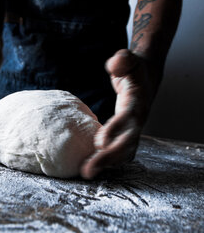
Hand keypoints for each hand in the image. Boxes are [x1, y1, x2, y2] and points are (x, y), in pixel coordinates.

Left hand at [80, 49, 158, 178]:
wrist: (145, 79)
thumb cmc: (133, 69)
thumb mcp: (128, 59)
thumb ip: (122, 60)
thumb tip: (114, 64)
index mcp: (136, 102)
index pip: (128, 117)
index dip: (115, 129)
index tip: (99, 141)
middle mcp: (137, 119)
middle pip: (126, 142)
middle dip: (108, 157)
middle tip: (88, 170)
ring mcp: (134, 128)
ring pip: (124, 151)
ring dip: (107, 163)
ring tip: (87, 173)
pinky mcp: (128, 133)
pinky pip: (122, 151)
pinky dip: (111, 160)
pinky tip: (94, 167)